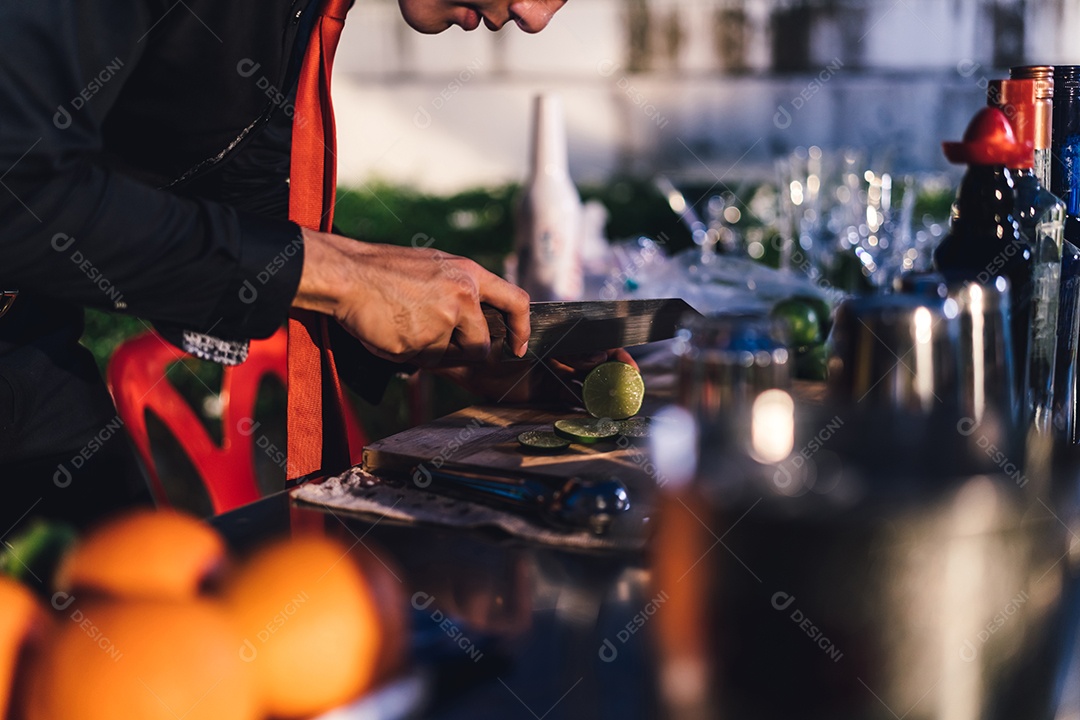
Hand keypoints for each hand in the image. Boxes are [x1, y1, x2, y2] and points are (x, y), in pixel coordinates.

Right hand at [293, 228, 529, 363]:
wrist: (348, 275)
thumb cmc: (385, 271)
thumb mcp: (434, 268)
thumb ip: (460, 292)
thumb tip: (477, 326)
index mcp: (469, 274)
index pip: (516, 302)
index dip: (521, 329)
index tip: (518, 346)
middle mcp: (463, 296)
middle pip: (480, 345)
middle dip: (460, 351)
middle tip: (433, 339)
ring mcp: (442, 321)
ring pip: (446, 355)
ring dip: (427, 349)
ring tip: (403, 323)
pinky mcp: (421, 343)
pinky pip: (421, 361)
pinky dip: (406, 353)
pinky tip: (391, 330)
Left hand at [433, 348, 637, 404]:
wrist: (468, 354)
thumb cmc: (498, 333)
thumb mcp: (535, 332)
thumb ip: (567, 344)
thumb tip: (597, 357)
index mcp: (561, 335)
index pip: (596, 343)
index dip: (615, 355)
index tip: (629, 367)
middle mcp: (560, 355)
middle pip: (595, 366)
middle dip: (614, 376)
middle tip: (628, 388)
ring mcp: (551, 374)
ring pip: (584, 384)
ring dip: (601, 393)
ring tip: (617, 402)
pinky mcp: (540, 393)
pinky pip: (567, 399)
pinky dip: (582, 405)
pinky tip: (596, 410)